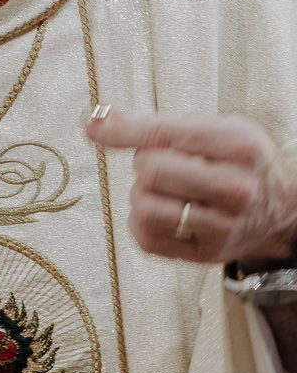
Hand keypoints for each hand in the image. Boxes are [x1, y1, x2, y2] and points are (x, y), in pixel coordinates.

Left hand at [86, 109, 296, 263]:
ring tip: (161, 190)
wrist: (279, 208)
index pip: (164, 135)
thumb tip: (100, 120)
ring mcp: (221, 224)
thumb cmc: (239, 163)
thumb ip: (157, 124)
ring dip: (140, 195)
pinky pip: (146, 238)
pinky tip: (159, 212)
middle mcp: (233, 187)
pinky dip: (140, 222)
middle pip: (151, 171)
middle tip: (161, 164)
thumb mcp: (213, 129)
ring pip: (145, 206)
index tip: (94, 128)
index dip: (122, 131)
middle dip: (143, 164)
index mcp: (237, 145)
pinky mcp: (205, 253)